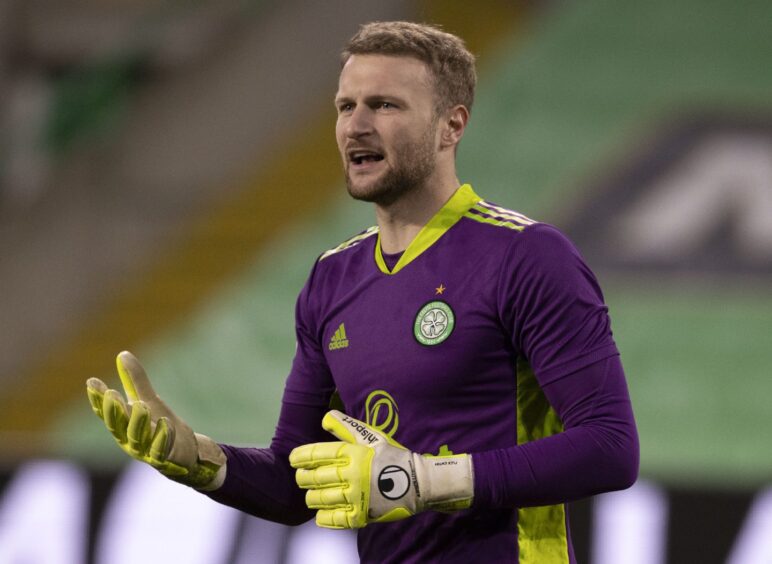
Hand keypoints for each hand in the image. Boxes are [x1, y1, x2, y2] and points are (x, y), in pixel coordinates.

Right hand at [86, 351, 225, 489]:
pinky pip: (160, 449)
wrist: (184, 451)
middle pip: (117, 425)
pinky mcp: (163, 458)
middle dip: (114, 410)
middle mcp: (128, 439)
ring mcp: (145, 451)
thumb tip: (123, 354)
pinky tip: (165, 422)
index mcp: (122, 425)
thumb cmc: (160, 424)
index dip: (97, 399)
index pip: (106, 412)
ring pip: (138, 437)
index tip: (92, 382)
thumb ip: (135, 380)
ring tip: (142, 405)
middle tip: (111, 394)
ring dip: (138, 422)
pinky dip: (162, 437)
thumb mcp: (148, 399)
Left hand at [289, 410, 473, 528]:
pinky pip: (334, 519)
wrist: (418, 482)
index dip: (302, 456)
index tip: (293, 459)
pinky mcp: (362, 515)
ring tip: (310, 494)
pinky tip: (320, 513)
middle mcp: (353, 475)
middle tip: (301, 477)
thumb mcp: (372, 436)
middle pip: (315, 477)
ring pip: (321, 498)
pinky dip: (324, 517)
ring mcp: (356, 497)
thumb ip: (346, 427)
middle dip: (303, 477)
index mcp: (354, 454)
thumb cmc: (393, 456)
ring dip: (311, 496)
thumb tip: (324, 418)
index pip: (319, 454)